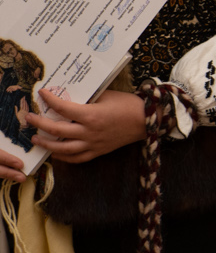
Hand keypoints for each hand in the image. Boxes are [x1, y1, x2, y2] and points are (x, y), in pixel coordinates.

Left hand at [27, 89, 146, 164]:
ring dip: (47, 144)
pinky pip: (77, 158)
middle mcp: (89, 132)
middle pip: (57, 130)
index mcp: (91, 115)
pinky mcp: (98, 151)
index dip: (50, 100)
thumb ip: (87, 98)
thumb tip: (70, 97)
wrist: (147, 120)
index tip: (42, 94)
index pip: (63, 108)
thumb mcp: (106, 96)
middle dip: (40, 124)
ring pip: (63, 149)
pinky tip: (56, 153)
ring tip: (36, 139)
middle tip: (30, 119)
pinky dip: (64, 157)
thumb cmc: (128, 105)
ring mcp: (93, 144)